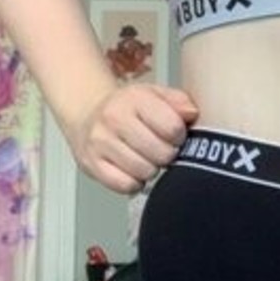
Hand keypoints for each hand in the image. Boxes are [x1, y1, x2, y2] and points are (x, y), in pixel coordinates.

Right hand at [69, 83, 198, 193]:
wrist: (87, 115)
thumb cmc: (127, 109)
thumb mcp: (155, 95)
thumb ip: (179, 101)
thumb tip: (191, 113)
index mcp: (134, 98)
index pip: (172, 127)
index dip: (180, 136)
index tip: (175, 136)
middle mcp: (114, 118)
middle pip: (161, 153)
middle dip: (167, 155)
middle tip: (161, 149)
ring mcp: (100, 142)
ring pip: (145, 171)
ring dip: (151, 169)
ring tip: (146, 158)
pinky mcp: (91, 164)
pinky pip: (125, 185)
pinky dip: (134, 182)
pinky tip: (132, 170)